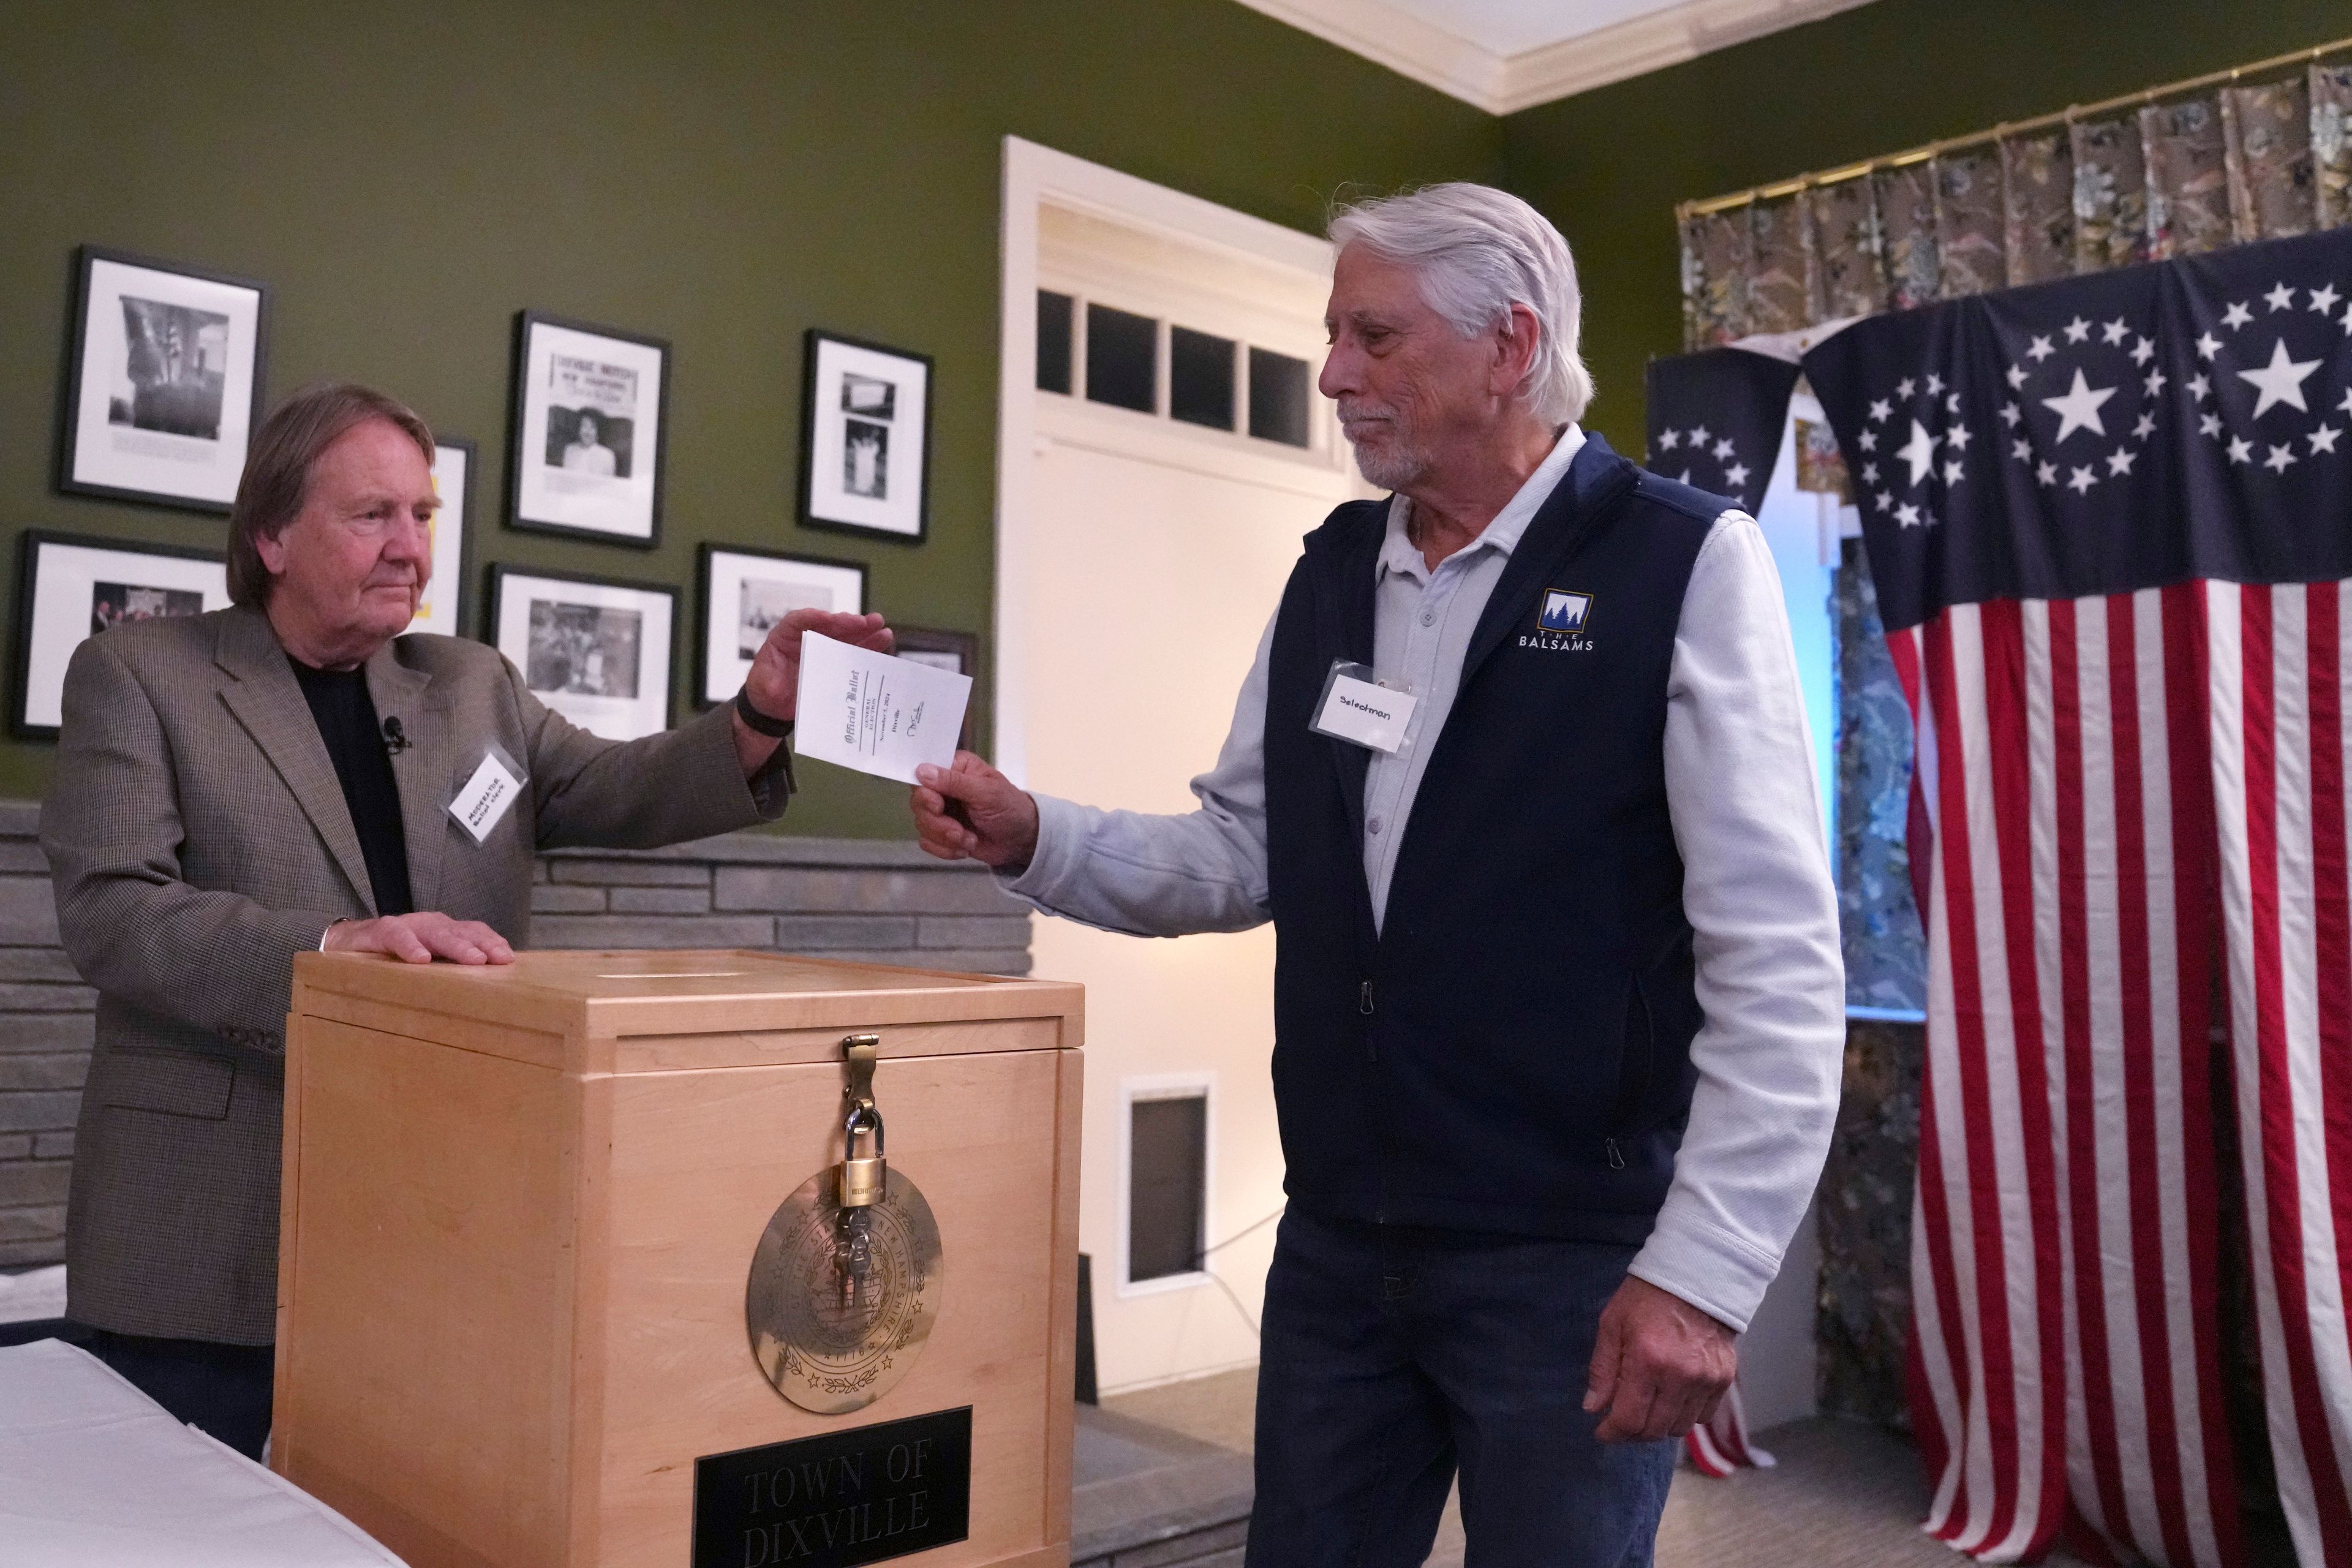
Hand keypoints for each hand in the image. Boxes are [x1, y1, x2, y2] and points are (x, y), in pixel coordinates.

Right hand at [323, 911, 515, 965]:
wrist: (345, 943)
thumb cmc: (393, 958)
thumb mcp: (426, 964)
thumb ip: (448, 971)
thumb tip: (483, 997)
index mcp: (444, 931)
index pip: (475, 932)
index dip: (493, 942)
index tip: (510, 959)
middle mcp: (430, 925)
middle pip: (462, 932)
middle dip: (484, 945)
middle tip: (499, 960)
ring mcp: (407, 926)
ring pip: (436, 932)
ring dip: (457, 946)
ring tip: (474, 960)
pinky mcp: (380, 931)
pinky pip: (397, 936)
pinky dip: (409, 946)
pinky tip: (420, 958)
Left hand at [743, 608, 893, 723]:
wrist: (772, 706)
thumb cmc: (765, 691)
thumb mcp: (763, 687)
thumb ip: (772, 682)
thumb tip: (784, 683)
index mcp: (784, 638)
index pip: (798, 621)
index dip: (813, 618)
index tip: (829, 619)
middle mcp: (806, 639)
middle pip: (827, 625)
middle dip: (846, 623)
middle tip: (865, 622)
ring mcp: (822, 649)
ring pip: (844, 635)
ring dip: (863, 631)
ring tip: (881, 626)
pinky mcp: (834, 661)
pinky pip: (852, 651)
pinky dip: (867, 647)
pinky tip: (882, 640)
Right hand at [911, 751, 1040, 870]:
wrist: (1021, 841)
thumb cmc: (1011, 808)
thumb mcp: (987, 792)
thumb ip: (954, 782)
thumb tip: (922, 770)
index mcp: (955, 768)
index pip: (923, 773)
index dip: (925, 792)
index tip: (938, 806)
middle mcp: (944, 787)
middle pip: (918, 802)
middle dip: (937, 822)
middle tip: (958, 831)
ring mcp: (942, 811)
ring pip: (921, 824)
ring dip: (945, 838)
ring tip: (969, 840)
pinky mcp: (941, 832)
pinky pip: (927, 842)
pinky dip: (945, 850)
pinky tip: (965, 848)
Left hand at [1584, 1275, 1736, 1441]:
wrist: (1697, 1276)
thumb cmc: (1647, 1296)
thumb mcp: (1612, 1324)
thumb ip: (1602, 1369)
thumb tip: (1593, 1407)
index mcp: (1648, 1361)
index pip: (1630, 1419)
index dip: (1612, 1432)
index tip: (1602, 1432)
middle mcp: (1681, 1376)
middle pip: (1655, 1430)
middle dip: (1633, 1432)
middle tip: (1621, 1421)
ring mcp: (1706, 1380)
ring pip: (1679, 1428)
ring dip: (1658, 1425)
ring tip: (1646, 1408)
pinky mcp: (1724, 1379)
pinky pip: (1702, 1416)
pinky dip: (1684, 1415)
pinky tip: (1671, 1398)